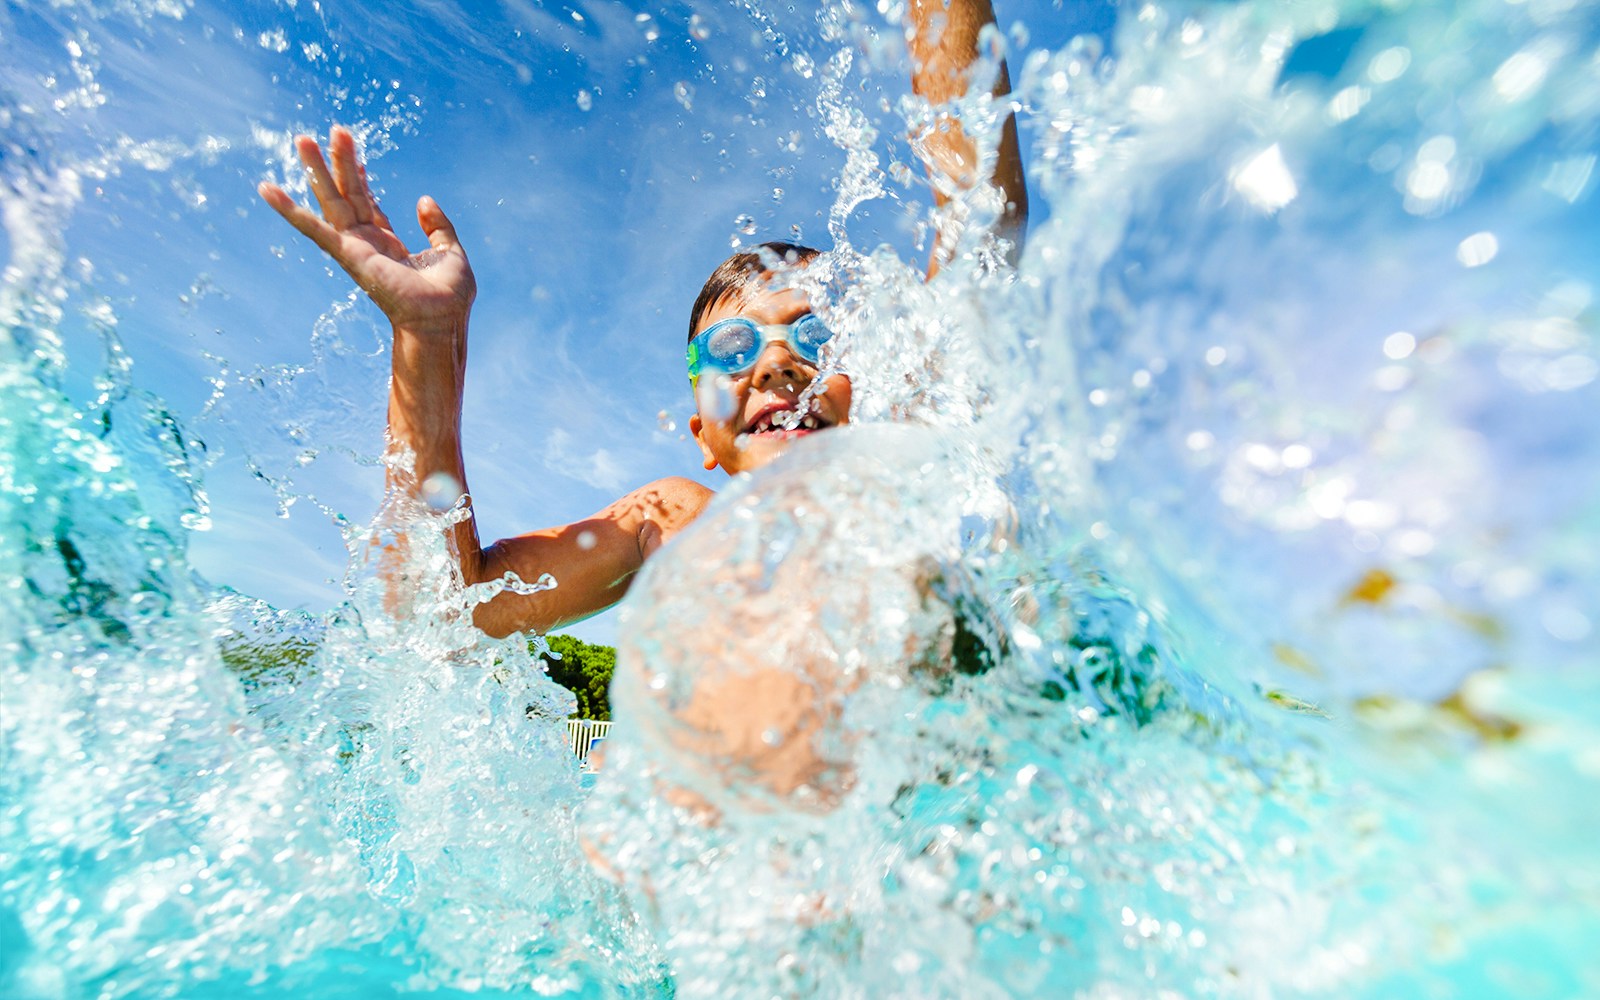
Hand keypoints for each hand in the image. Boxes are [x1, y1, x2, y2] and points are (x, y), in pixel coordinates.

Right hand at [258, 126, 475, 331]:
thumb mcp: (450, 251)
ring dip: (317, 170)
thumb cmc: (449, 297)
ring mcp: (354, 248)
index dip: (362, 178)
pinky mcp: (348, 254)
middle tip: (335, 130)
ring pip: (331, 201)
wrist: (442, 320)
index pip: (369, 204)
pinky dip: (289, 210)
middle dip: (340, 163)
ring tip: (303, 139)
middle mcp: (367, 244)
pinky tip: (267, 190)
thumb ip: (438, 226)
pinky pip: (314, 229)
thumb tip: (423, 200)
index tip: (356, 154)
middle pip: (349, 195)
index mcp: (389, 244)